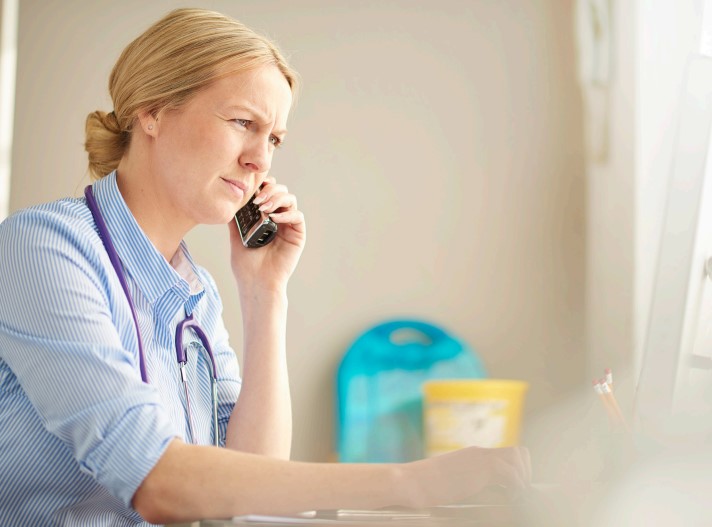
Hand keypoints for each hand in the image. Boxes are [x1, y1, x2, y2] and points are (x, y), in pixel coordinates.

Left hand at [229, 176, 305, 292]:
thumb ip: (235, 219)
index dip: (264, 184)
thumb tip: (228, 201)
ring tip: (264, 208)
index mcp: (265, 217)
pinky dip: (286, 213)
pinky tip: (273, 218)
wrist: (256, 283)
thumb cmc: (246, 265)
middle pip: (281, 191)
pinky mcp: (298, 234)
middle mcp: (279, 218)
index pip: (268, 192)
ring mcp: (289, 226)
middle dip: (270, 190)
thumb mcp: (236, 236)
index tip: (253, 185)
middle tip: (258, 199)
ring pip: (290, 199)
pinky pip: (297, 216)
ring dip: (277, 198)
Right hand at [404, 446, 531, 506]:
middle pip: (519, 452)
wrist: (411, 481)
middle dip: (525, 472)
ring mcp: (480, 458)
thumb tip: (484, 496)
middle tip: (519, 492)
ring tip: (515, 495)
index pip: (506, 454)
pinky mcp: (480, 468)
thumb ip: (468, 482)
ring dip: (522, 477)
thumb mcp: (451, 481)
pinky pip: (510, 472)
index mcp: (473, 455)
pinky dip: (515, 486)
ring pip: (518, 457)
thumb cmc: (425, 486)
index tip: (514, 488)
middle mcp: (479, 453)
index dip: (516, 470)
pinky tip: (509, 498)